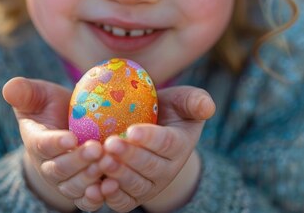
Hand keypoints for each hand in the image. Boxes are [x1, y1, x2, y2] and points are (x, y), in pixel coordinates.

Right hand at [2, 77, 104, 211]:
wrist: (68, 128)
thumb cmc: (52, 108)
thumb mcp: (39, 95)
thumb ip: (25, 92)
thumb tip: (9, 87)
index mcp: (36, 142)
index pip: (43, 145)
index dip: (55, 143)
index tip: (71, 137)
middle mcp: (48, 166)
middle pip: (60, 169)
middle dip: (78, 161)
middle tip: (97, 149)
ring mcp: (65, 182)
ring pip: (74, 186)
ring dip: (90, 178)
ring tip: (107, 163)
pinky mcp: (82, 192)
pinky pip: (87, 201)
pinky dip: (97, 198)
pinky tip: (111, 187)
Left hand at [95, 86, 215, 211]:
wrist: (150, 128)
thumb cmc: (165, 109)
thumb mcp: (183, 101)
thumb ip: (195, 101)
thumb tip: (208, 106)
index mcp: (179, 145)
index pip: (167, 143)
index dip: (150, 138)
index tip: (132, 130)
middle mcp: (167, 170)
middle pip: (150, 166)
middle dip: (130, 157)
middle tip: (110, 144)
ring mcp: (149, 185)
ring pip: (136, 186)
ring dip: (119, 176)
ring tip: (102, 161)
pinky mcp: (132, 196)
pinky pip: (123, 202)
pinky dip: (111, 198)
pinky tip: (96, 188)